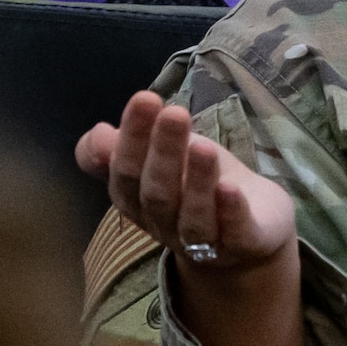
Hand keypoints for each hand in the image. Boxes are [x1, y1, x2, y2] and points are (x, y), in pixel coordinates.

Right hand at [76, 91, 296, 274]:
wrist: (250, 228)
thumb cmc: (195, 183)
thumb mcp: (161, 157)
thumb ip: (124, 148)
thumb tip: (96, 134)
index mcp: (138, 201)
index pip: (126, 173)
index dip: (132, 139)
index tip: (145, 98)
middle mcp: (164, 224)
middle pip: (157, 193)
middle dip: (163, 153)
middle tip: (175, 113)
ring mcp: (203, 241)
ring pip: (193, 217)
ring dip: (197, 182)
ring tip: (204, 146)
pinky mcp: (242, 246)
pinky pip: (234, 234)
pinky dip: (231, 212)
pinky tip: (231, 188)